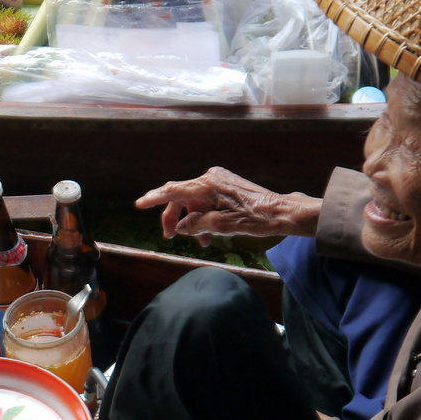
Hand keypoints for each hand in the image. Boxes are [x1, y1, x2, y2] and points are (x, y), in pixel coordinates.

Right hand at [136, 167, 320, 243]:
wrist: (281, 212)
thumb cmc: (254, 219)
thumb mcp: (220, 226)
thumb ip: (195, 225)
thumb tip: (180, 226)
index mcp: (207, 185)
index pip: (173, 191)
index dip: (154, 198)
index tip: (139, 204)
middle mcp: (211, 177)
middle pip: (182, 197)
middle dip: (174, 217)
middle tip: (170, 237)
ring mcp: (220, 180)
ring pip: (194, 201)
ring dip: (191, 221)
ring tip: (200, 242)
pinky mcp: (227, 186)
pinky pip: (206, 200)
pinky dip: (203, 216)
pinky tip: (208, 233)